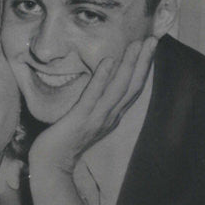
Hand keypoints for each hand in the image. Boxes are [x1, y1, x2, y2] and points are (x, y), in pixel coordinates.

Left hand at [28, 36, 157, 176]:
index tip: (150, 48)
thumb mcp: (86, 120)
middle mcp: (109, 117)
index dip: (143, 69)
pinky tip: (109, 61)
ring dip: (130, 65)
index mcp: (112, 116)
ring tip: (138, 44)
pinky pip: (93, 96)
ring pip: (119, 89)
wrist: (51, 165)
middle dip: (144, 62)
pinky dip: (102, 78)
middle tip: (153, 39)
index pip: (132, 89)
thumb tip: (99, 84)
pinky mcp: (80, 119)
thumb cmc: (64, 142)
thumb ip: (95, 105)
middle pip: (132, 86)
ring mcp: (96, 118)